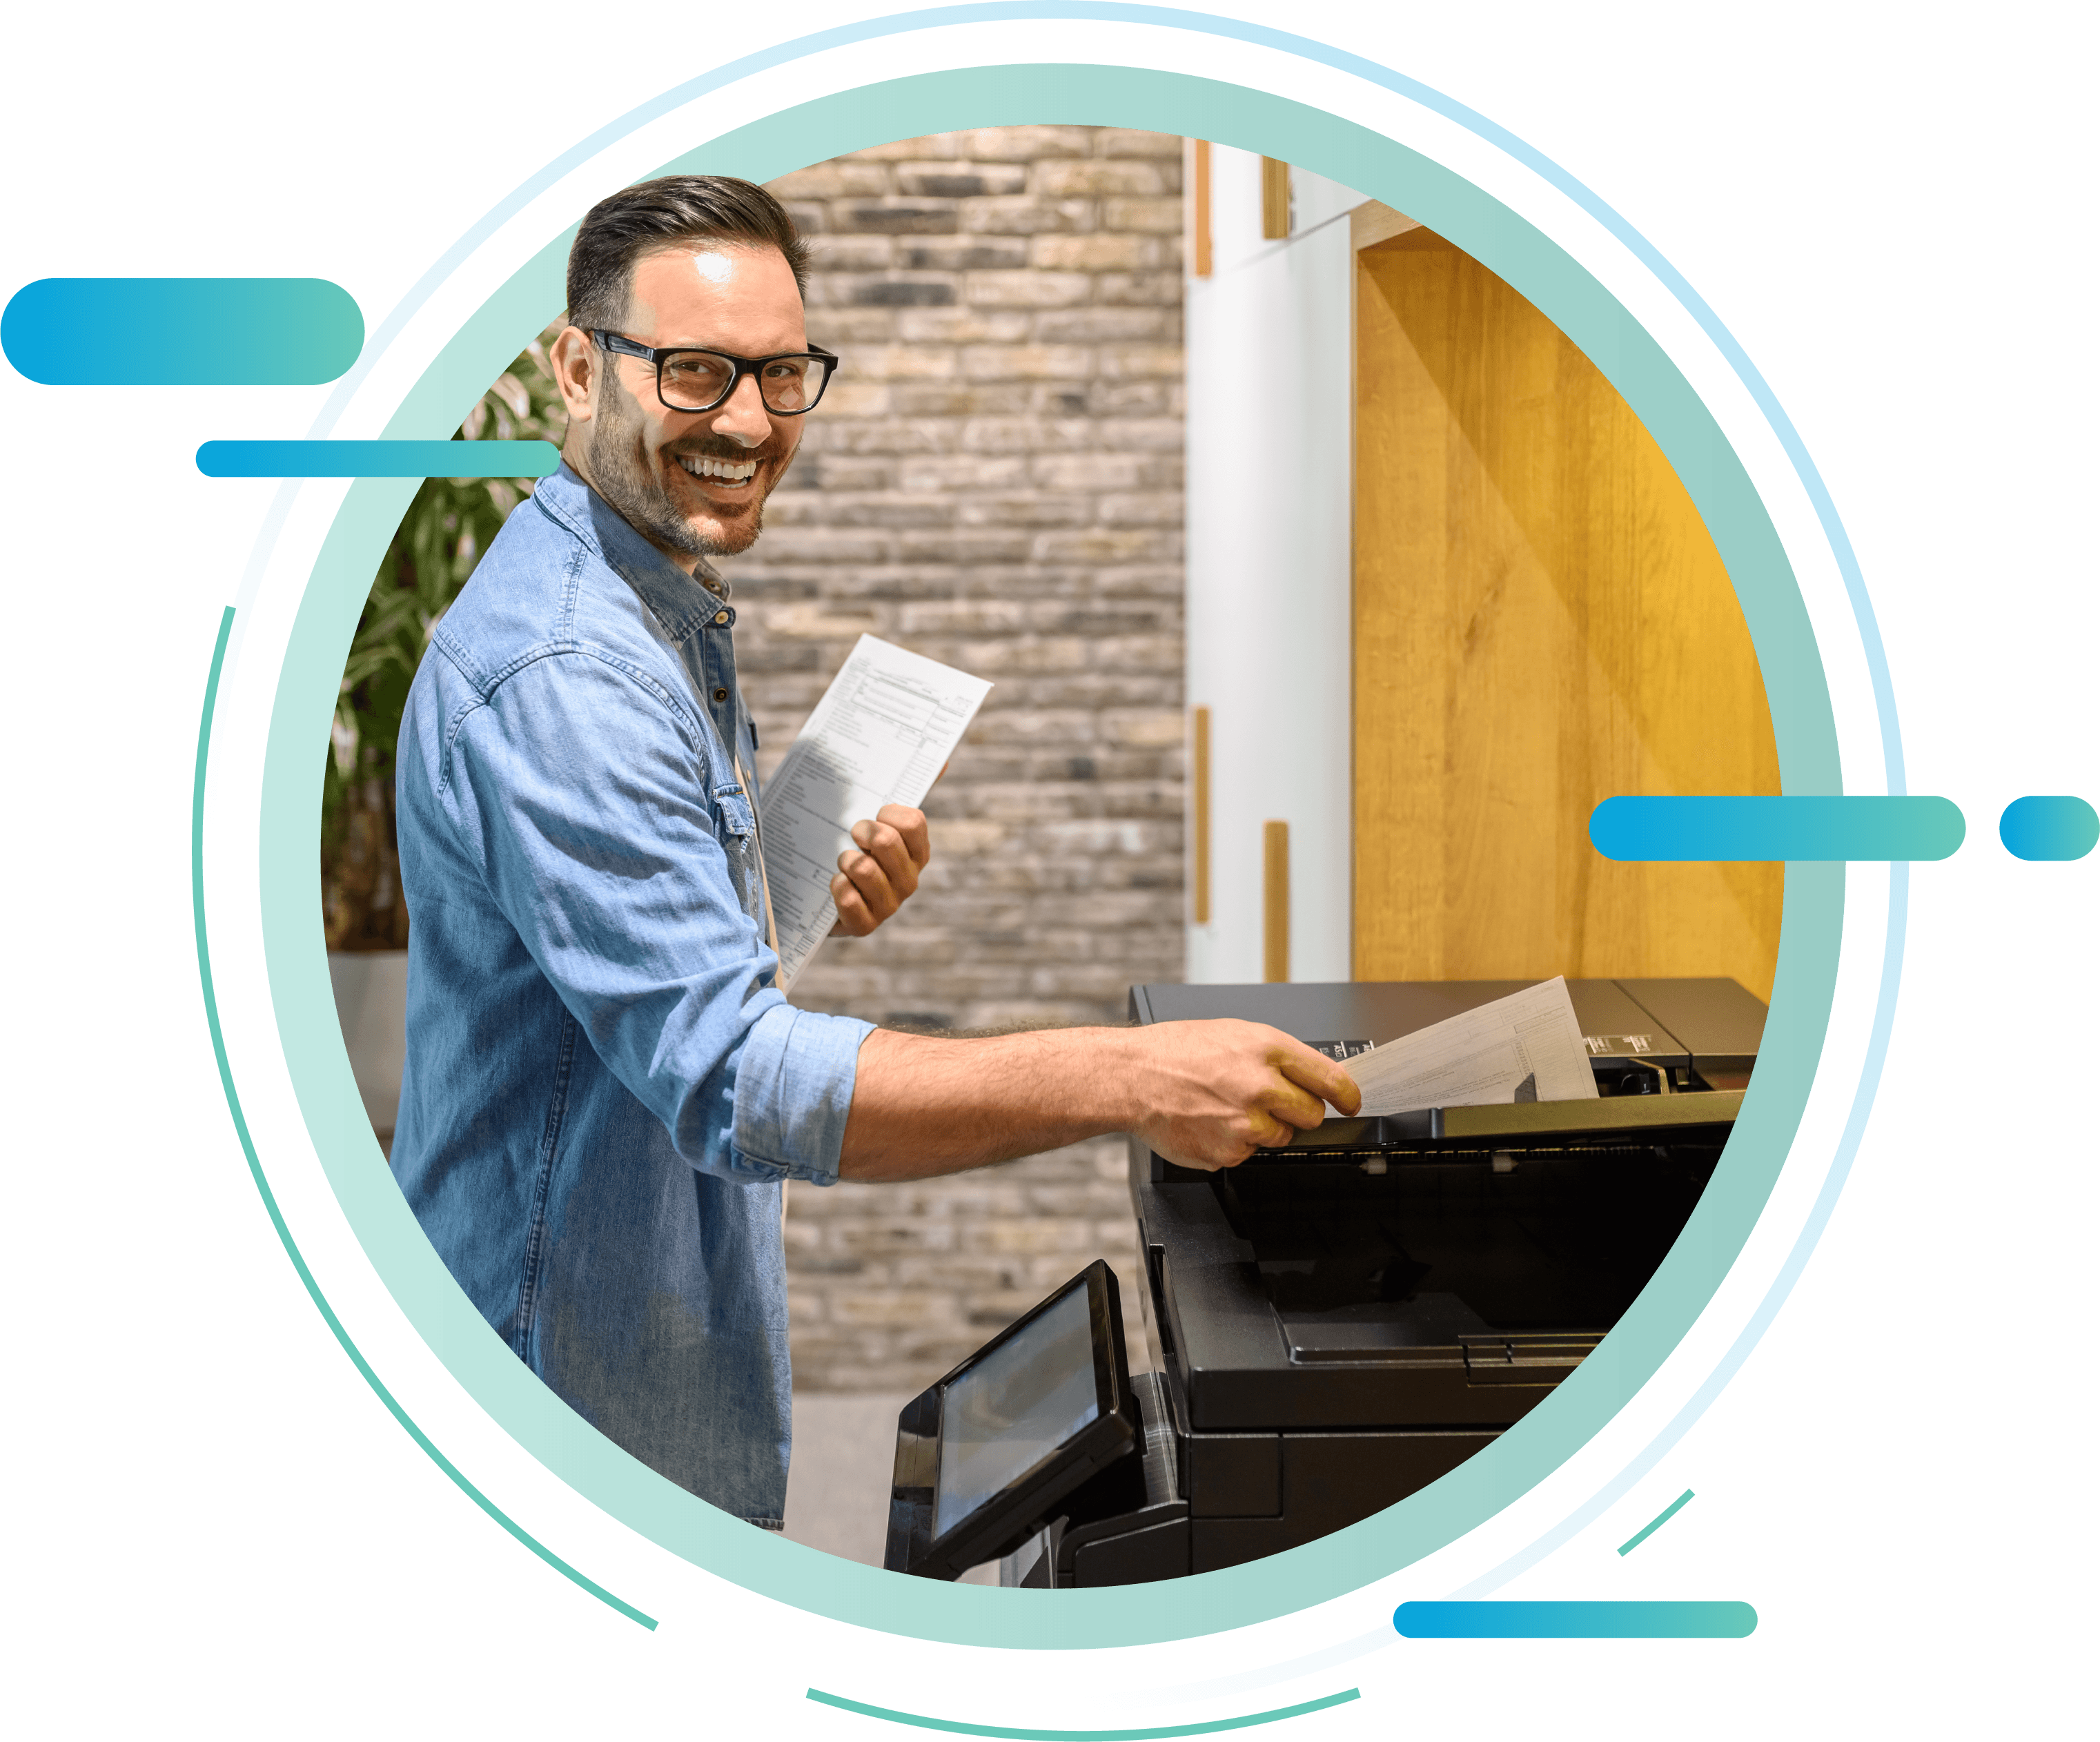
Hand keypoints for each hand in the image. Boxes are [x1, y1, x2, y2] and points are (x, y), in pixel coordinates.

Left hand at [830, 803, 930, 935]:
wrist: (823, 895)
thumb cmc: (856, 850)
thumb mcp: (879, 819)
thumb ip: (909, 790)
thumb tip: (941, 760)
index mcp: (917, 852)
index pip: (913, 821)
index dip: (887, 813)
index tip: (874, 814)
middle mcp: (909, 880)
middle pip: (887, 841)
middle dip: (861, 831)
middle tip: (852, 834)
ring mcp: (889, 905)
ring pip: (863, 868)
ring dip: (844, 859)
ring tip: (842, 862)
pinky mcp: (865, 926)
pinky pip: (848, 899)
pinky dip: (836, 886)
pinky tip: (834, 884)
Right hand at [1126, 1020, 1361, 1171]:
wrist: (1131, 1077)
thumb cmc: (1175, 1051)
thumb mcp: (1233, 1034)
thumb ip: (1274, 1056)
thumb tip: (1310, 1076)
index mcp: (1266, 1049)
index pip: (1330, 1078)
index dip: (1348, 1095)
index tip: (1351, 1103)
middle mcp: (1261, 1086)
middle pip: (1312, 1114)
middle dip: (1297, 1111)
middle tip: (1268, 1101)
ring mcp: (1245, 1123)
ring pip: (1281, 1137)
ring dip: (1263, 1128)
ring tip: (1226, 1107)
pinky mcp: (1228, 1152)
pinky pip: (1248, 1154)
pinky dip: (1233, 1143)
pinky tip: (1210, 1122)